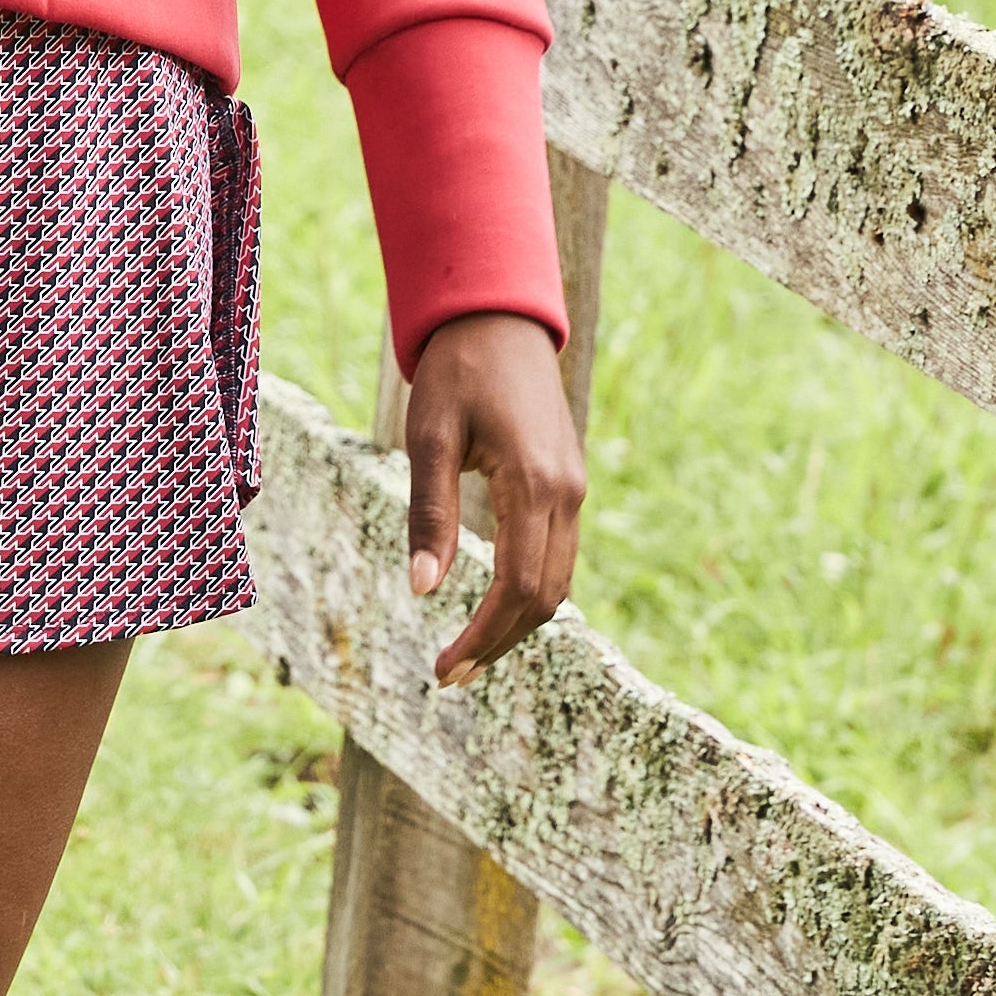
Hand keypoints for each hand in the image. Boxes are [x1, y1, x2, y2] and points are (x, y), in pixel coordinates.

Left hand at [403, 312, 584, 686]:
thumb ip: (429, 514)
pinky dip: (528, 594)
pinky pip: (557, 557)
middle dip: (497, 643)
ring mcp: (574, 491)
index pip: (517, 587)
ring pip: (556, 583)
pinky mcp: (568, 486)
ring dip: (515, 625)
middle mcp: (566, 494)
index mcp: (534, 483)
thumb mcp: (429, 437)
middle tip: (447, 675)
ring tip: (465, 653)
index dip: (482, 637)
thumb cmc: (457, 372)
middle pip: (543, 598)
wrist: (500, 320)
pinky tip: (492, 609)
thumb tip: (422, 591)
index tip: (442, 669)